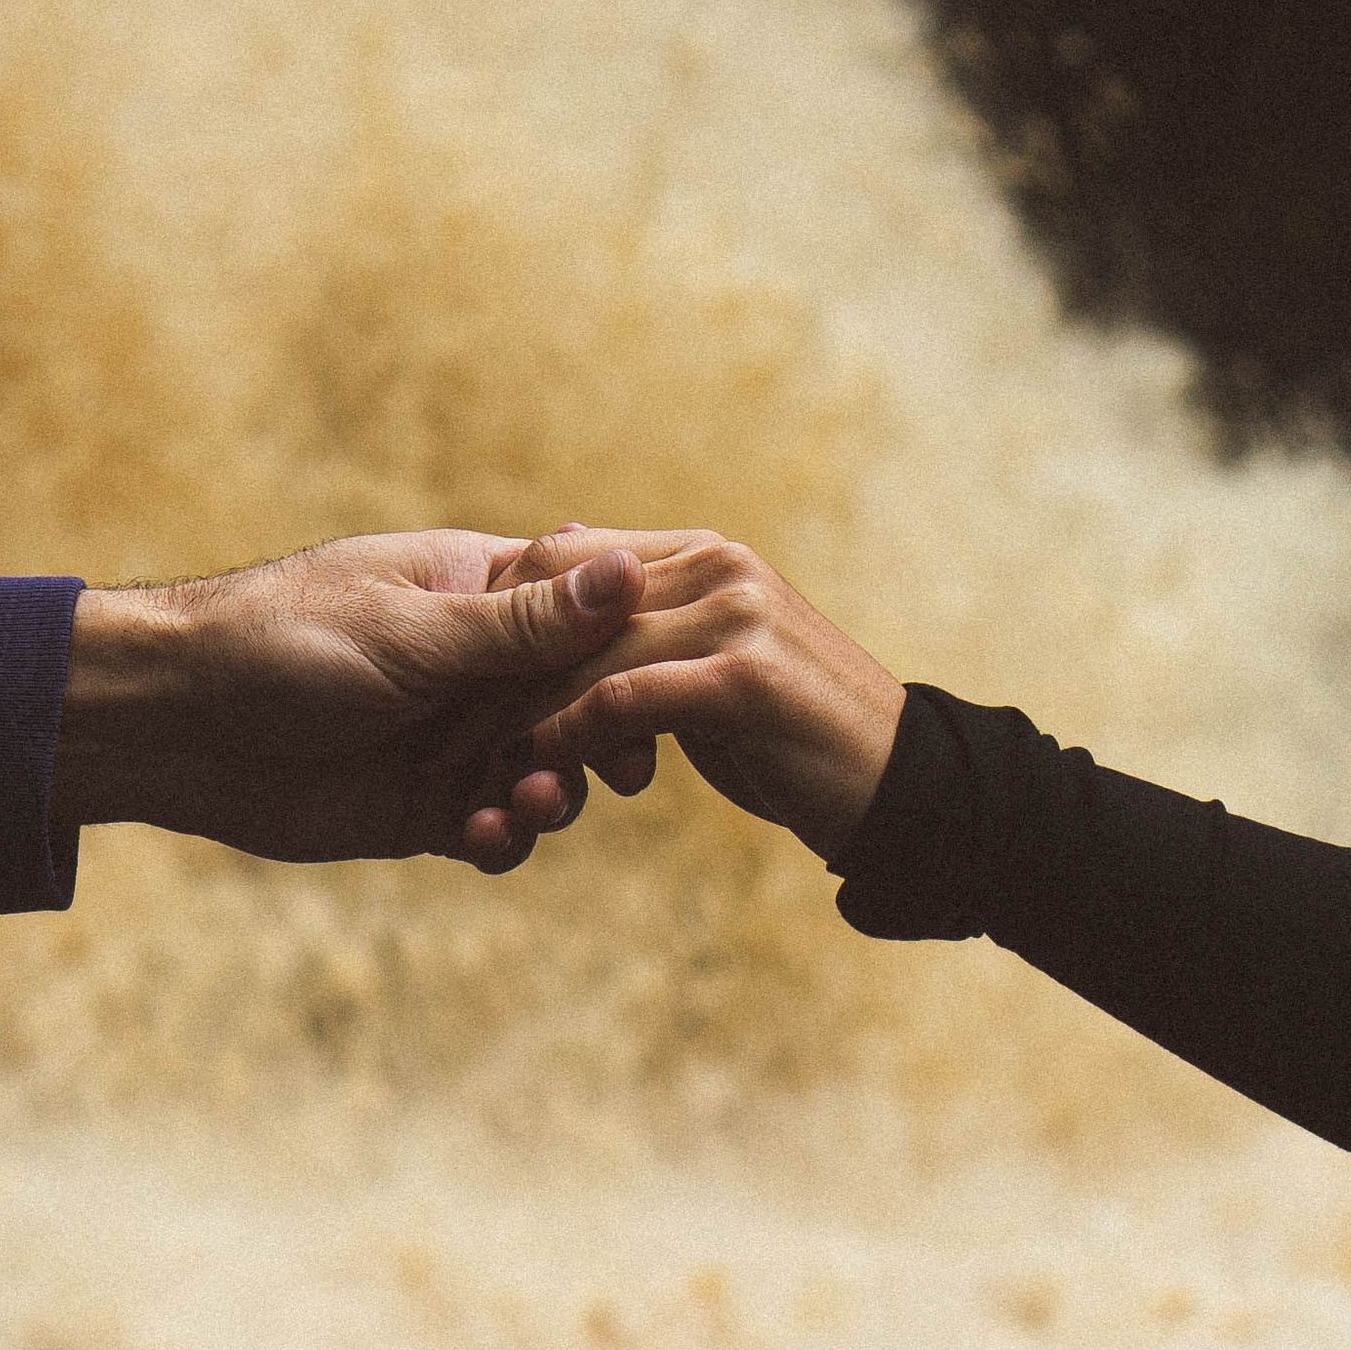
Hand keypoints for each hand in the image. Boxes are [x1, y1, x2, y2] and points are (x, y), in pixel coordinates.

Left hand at [47, 531, 643, 869]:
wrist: (178, 725)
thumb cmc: (282, 643)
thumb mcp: (412, 631)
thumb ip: (519, 624)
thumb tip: (625, 572)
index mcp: (479, 591)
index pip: (588, 612)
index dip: (630, 653)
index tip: (652, 690)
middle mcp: (478, 666)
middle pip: (582, 702)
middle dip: (600, 739)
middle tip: (614, 773)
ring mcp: (454, 739)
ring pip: (548, 773)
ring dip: (554, 794)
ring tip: (529, 805)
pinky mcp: (425, 807)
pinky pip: (496, 829)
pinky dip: (503, 838)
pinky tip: (481, 839)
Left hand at [488, 529, 906, 864]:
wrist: (909, 796)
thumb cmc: (800, 745)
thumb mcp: (712, 677)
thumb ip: (644, 634)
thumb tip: (562, 578)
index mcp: (700, 554)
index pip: (562, 557)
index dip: (501, 619)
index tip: (455, 686)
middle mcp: (716, 565)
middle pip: (558, 597)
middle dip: (493, 668)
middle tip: (440, 730)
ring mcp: (733, 615)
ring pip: (581, 654)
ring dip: (517, 716)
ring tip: (472, 766)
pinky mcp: (742, 680)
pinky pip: (618, 700)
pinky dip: (565, 740)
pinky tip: (535, 776)